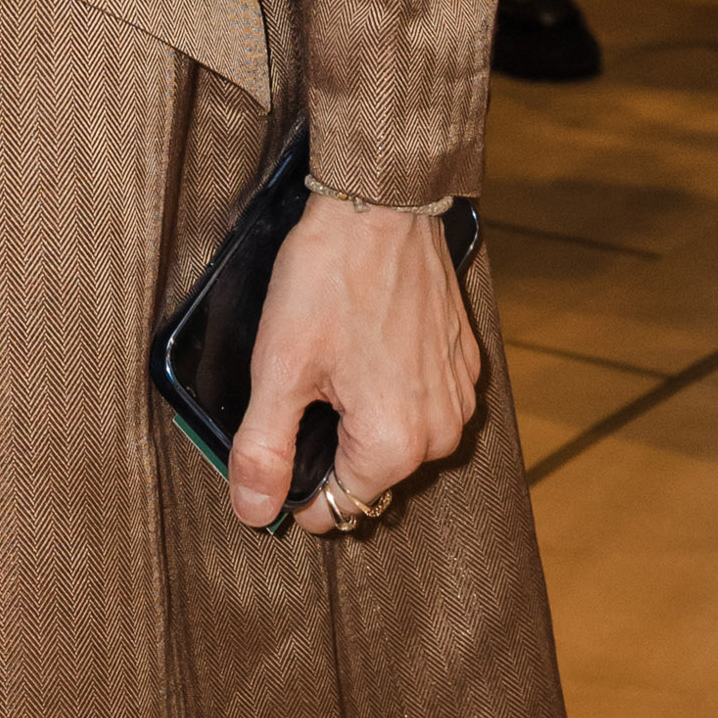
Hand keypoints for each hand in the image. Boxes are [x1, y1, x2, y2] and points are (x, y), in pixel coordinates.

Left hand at [230, 193, 481, 537]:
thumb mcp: (279, 367)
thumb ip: (264, 450)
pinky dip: (389, 387)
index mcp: (395, 445)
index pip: (334, 508)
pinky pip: (419, 402)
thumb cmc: (331, 278)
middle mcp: (441, 433)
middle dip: (328, 446)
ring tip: (333, 361)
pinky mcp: (464, 364)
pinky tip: (362, 345)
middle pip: (367, 475)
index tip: (276, 436)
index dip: (294, 482)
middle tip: (300, 386)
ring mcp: (459, 398)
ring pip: (394, 439)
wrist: (382, 205)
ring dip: (360, 417)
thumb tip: (253, 511)